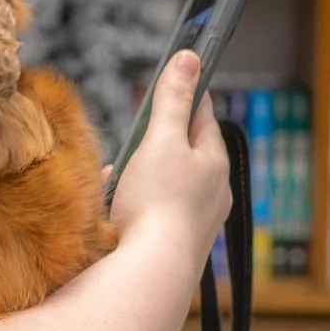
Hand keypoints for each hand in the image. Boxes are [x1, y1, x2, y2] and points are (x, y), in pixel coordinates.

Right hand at [108, 52, 229, 267]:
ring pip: (169, 183)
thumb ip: (172, 100)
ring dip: (145, 172)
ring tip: (121, 170)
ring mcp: (195, 220)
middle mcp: (213, 192)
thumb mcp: (162, 140)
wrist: (151, 272)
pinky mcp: (175, 242)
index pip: (204, 116)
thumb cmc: (157, 203)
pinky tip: (115, 204)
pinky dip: (136, 201)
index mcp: (214, 162)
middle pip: (187, 151)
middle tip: (140, 126)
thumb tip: (190, 57)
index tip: (174, 78)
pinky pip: (155, 210)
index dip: (186, 94)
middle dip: (161, 137)